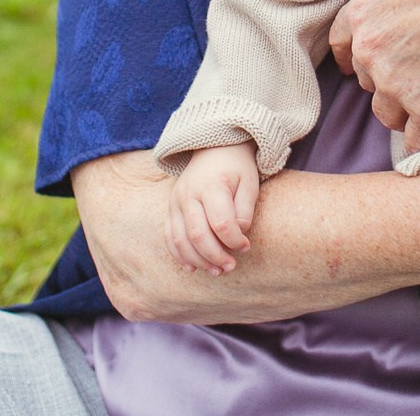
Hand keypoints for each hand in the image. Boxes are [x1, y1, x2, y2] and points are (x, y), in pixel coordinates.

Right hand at [165, 143, 259, 275]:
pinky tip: (193, 268)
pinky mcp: (170, 209)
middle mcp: (189, 194)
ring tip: (216, 271)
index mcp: (212, 186)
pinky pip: (169, 237)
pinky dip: (179, 255)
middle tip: (231, 266)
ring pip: (181, 240)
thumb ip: (246, 209)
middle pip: (198, 234)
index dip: (234, 241)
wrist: (213, 148)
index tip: (246, 247)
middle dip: (215, 256)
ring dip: (198, 260)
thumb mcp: (249, 182)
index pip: (221, 223)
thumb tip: (239, 235)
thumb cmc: (236, 167)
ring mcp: (176, 202)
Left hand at [330, 0, 419, 152]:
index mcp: (362, 15)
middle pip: (367, 80)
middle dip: (384, 78)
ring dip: (403, 110)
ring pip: (388, 112)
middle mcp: (371, 54)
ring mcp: (398, 85)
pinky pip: (417, 139)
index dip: (352, 54)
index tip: (358, 63)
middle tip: (412, 71)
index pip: (342, 44)